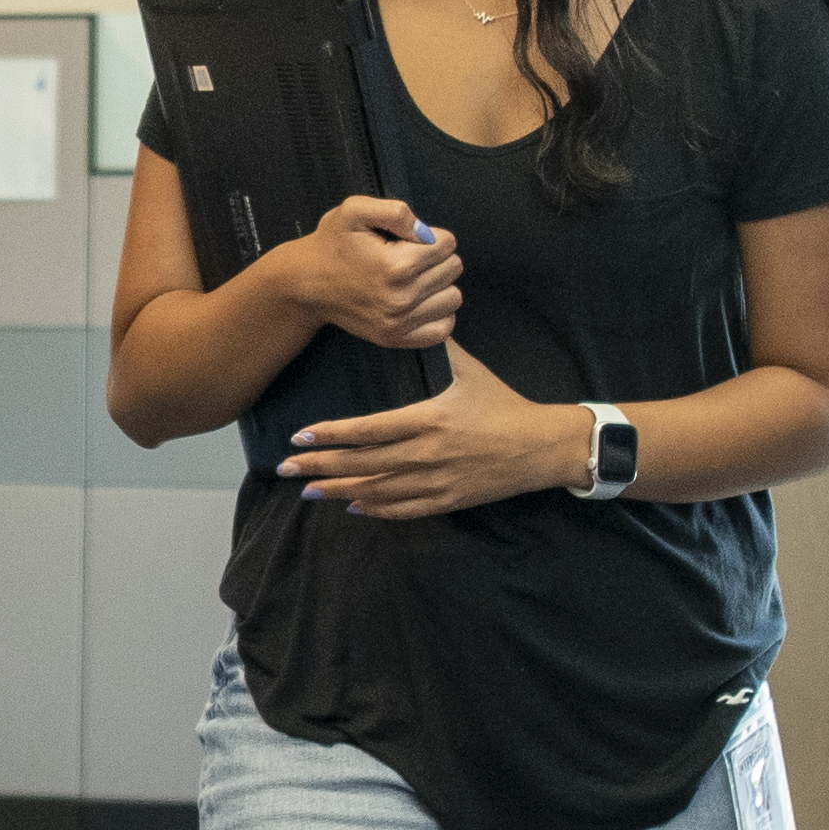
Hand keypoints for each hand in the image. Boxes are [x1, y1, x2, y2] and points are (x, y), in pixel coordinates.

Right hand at [278, 193, 459, 351]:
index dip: (430, 235)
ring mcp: (399, 322)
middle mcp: (402, 298)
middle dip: (435, 258)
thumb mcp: (355, 210)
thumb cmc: (332, 243)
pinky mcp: (395, 338)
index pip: (448, 244)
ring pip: (453, 298)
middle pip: (453, 269)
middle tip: (407, 257)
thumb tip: (425, 232)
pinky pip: (443, 329)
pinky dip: (438, 313)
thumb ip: (395, 211)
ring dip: (439, 285)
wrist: (305, 284)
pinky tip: (420, 301)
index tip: (406, 240)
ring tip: (413, 279)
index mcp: (398, 265)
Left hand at [280, 342, 593, 518]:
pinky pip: (403, 509)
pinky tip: (350, 506)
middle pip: (363, 464)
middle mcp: (428, 454)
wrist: (542, 446)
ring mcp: (437, 481)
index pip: (368, 430)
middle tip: (286, 470)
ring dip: (338, 491)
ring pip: (377, 490)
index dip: (331, 435)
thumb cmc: (504, 404)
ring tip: (307, 491)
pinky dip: (374, 509)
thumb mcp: (470, 371)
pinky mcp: (447, 500)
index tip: (300, 437)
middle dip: (320, 467)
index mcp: (430, 419)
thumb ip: (438, 349)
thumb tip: (411, 320)